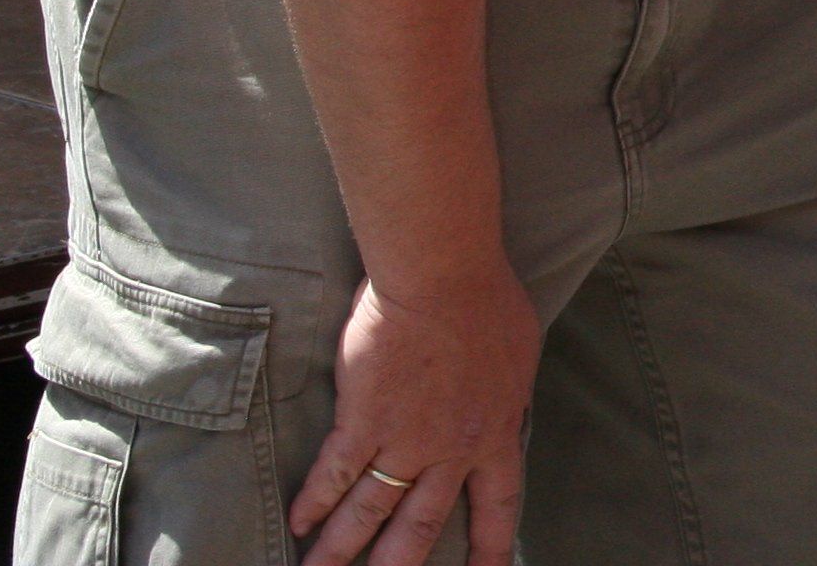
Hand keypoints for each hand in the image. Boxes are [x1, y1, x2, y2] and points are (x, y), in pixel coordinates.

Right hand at [289, 269, 539, 565]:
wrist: (444, 277)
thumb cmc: (488, 301)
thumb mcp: (518, 356)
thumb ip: (506, 393)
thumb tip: (505, 404)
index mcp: (496, 433)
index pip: (499, 505)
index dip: (490, 546)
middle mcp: (451, 450)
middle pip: (421, 527)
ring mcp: (405, 438)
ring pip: (369, 511)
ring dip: (340, 549)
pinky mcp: (362, 420)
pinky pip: (334, 473)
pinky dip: (314, 502)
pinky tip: (297, 523)